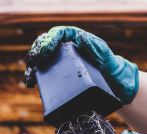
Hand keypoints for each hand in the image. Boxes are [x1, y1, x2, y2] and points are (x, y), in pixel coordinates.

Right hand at [24, 26, 138, 103]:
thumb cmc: (114, 70)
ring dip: (32, 66)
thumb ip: (98, 48)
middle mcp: (69, 49)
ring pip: (43, 58)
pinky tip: (31, 83)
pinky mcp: (62, 75)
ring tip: (29, 77)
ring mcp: (64, 62)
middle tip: (32, 63)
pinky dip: (36, 76)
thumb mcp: (108, 58)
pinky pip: (45, 72)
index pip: (59, 34)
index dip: (49, 39)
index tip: (44, 51)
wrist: (117, 86)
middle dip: (36, 52)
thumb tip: (82, 38)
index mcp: (78, 41)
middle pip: (47, 44)